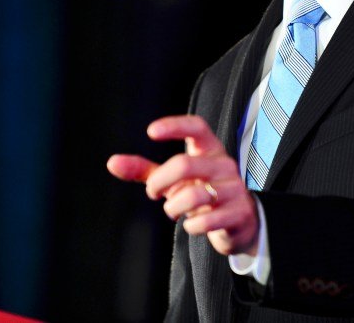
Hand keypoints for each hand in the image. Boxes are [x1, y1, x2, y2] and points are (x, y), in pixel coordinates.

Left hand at [107, 114, 258, 255]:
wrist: (241, 222)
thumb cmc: (202, 192)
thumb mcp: (175, 180)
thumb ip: (146, 171)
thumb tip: (112, 163)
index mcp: (210, 150)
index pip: (197, 127)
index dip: (175, 126)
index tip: (151, 132)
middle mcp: (224, 165)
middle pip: (184, 164)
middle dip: (160, 181)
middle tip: (153, 192)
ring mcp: (234, 189)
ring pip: (193, 195)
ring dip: (174, 207)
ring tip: (173, 210)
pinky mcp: (239, 213)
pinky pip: (205, 220)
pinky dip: (191, 226)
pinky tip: (192, 225)